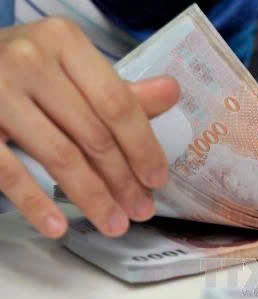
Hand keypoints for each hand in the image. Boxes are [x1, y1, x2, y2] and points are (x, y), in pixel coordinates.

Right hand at [0, 18, 179, 238]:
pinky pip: (9, 172)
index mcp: (65, 43)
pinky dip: (35, 203)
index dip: (142, 146)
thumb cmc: (28, 68)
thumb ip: (120, 88)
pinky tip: (58, 227)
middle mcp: (31, 62)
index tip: (156, 179)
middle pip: (93, 134)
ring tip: (114, 224)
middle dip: (123, 180)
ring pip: (59, 156)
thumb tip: (172, 93)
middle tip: (140, 210)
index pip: (117, 103)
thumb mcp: (72, 67)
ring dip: (92, 198)